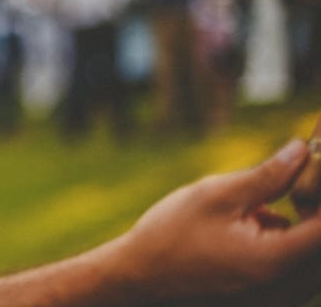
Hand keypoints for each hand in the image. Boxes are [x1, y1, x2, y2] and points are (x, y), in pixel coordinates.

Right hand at [118, 139, 320, 305]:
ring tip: (256, 211)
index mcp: (275, 262)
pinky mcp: (270, 303)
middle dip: (313, 210)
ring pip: (313, 260)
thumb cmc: (171, 234)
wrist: (139, 280)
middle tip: (291, 181)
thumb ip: (267, 177)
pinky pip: (298, 272)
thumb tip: (301, 151)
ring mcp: (279, 301)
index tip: (312, 168)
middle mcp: (286, 290)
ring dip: (301, 230)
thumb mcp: (215, 196)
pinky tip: (250, 231)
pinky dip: (288, 247)